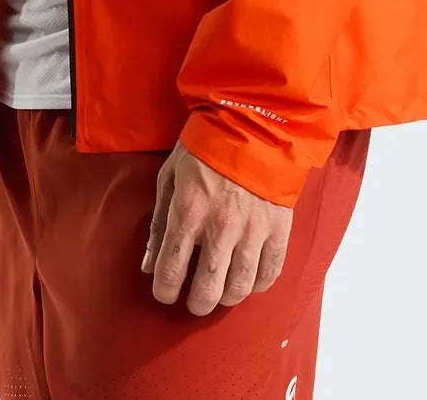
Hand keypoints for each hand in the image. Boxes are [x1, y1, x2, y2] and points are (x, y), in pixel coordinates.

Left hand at [141, 142, 292, 314]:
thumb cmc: (204, 147)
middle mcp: (220, 227)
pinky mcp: (278, 228)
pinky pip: (269, 274)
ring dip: (226, 298)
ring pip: (238, 289)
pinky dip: (256, 284)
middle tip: (194, 300)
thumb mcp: (170, 176)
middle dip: (196, 304)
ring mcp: (252, 230)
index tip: (165, 291)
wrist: (252, 122)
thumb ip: (159, 223)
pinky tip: (247, 279)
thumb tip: (148, 265)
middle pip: (206, 291)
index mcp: (188, 212)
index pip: (170, 272)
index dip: (164, 291)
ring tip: (221, 289)